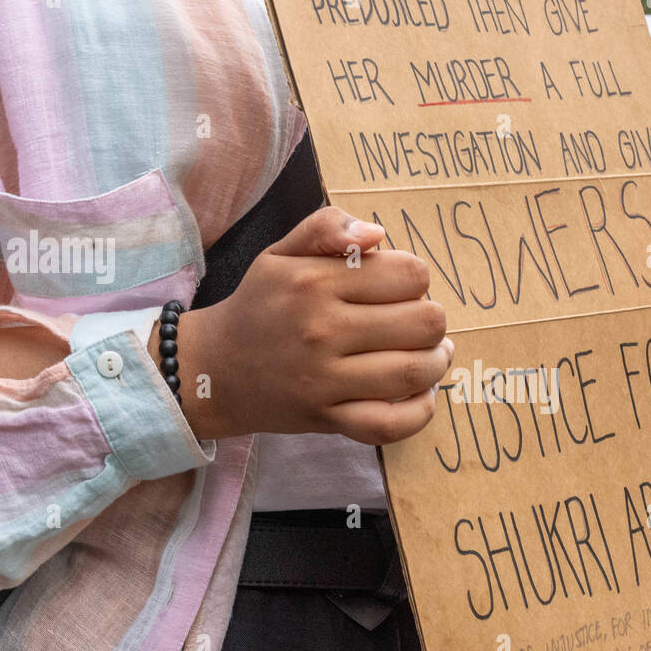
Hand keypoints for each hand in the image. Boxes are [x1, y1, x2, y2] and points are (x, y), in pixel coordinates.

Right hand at [170, 207, 452, 443]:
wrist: (214, 370)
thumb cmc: (260, 306)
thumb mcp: (281, 252)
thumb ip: (327, 227)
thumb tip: (378, 234)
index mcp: (315, 282)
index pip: (409, 275)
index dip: (416, 278)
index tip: (401, 287)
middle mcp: (322, 330)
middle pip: (423, 323)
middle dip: (432, 319)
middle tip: (417, 321)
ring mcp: (326, 380)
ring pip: (416, 371)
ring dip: (437, 361)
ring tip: (432, 353)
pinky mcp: (328, 419)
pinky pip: (392, 423)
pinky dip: (420, 410)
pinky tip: (421, 393)